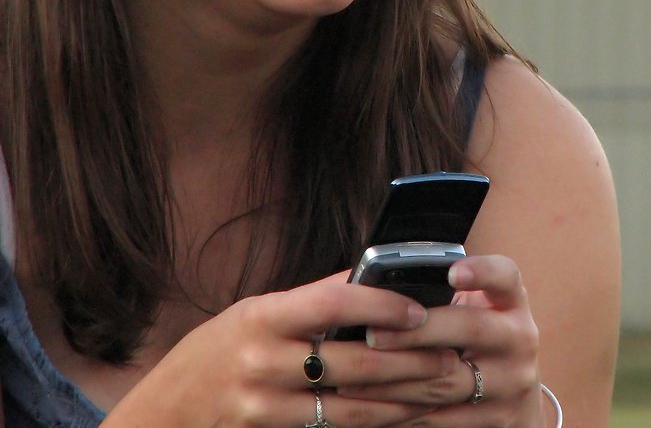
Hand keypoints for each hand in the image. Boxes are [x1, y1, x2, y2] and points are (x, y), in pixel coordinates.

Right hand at [104, 273, 460, 427]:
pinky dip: (373, 422)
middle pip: (351, 363)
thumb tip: (371, 274)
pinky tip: (402, 415)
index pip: (330, 303)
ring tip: (441, 389)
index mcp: (261, 316)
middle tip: (452, 357)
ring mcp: (263, 404)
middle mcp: (260, 360)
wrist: (163, 414)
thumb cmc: (217, 353)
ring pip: (350, 405)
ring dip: (402, 399)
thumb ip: (313, 298)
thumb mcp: (255, 313)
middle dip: (409, 362)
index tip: (418, 309)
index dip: (379, 306)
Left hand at [337, 255, 545, 426]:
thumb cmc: (477, 337)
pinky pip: (440, 419)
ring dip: (395, 380)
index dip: (481, 271)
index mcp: (511, 301)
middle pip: (470, 329)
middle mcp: (519, 338)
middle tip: (372, 335)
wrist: (513, 394)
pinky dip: (401, 413)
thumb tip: (377, 286)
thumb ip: (441, 295)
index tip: (451, 272)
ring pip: (447, 382)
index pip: (505, 276)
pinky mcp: (496, 420)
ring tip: (354, 377)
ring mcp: (511, 383)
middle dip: (416, 333)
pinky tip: (371, 404)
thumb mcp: (473, 308)